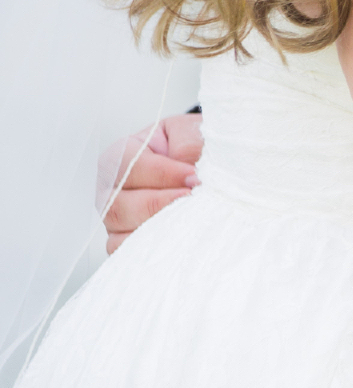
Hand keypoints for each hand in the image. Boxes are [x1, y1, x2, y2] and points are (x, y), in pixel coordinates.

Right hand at [99, 114, 202, 251]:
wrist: (206, 166)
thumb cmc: (193, 148)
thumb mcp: (192, 135)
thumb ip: (188, 146)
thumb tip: (190, 175)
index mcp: (121, 155)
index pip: (129, 166)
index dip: (163, 174)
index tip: (195, 176)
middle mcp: (111, 188)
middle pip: (117, 205)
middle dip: (160, 204)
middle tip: (192, 200)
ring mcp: (116, 217)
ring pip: (118, 232)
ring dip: (156, 228)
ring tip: (188, 219)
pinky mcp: (126, 240)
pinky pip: (125, 252)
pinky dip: (149, 249)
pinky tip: (177, 238)